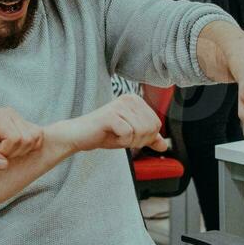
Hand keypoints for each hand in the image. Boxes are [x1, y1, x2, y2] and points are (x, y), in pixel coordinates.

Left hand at [0, 106, 43, 169]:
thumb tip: (5, 165)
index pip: (16, 139)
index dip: (4, 151)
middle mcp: (12, 114)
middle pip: (28, 139)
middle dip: (13, 152)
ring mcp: (18, 118)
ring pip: (36, 138)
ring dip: (20, 150)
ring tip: (1, 148)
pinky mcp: (20, 123)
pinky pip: (35, 136)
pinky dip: (26, 147)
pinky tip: (8, 147)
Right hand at [54, 94, 169, 153]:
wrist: (78, 136)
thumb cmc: (103, 133)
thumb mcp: (131, 136)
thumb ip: (148, 139)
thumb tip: (165, 146)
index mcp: (136, 100)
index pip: (156, 124)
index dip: (145, 137)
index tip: (128, 135)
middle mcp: (130, 98)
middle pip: (151, 128)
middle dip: (137, 140)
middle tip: (120, 137)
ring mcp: (120, 105)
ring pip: (141, 132)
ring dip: (128, 141)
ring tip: (114, 135)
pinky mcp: (111, 115)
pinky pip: (128, 134)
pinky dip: (120, 142)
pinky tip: (109, 136)